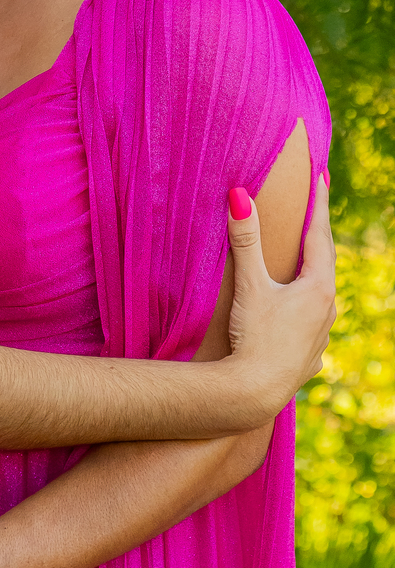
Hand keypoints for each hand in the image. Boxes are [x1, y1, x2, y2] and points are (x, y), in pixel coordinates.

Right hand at [226, 175, 335, 414]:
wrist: (254, 392)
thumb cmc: (253, 337)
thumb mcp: (249, 285)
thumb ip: (245, 240)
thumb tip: (239, 195)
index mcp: (318, 287)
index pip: (319, 234)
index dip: (318, 203)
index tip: (321, 175)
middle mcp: (328, 310)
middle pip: (326, 263)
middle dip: (320, 235)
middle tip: (317, 210)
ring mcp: (322, 336)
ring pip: (323, 297)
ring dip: (315, 276)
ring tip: (309, 265)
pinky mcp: (311, 358)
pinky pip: (313, 327)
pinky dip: (308, 313)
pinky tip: (301, 320)